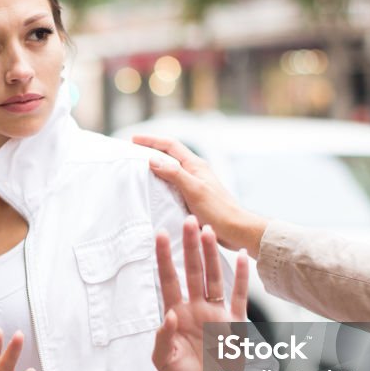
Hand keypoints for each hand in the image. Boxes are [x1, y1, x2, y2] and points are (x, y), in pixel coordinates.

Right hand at [134, 135, 266, 256]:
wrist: (236, 229)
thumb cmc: (218, 210)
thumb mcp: (194, 190)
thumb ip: (174, 173)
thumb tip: (153, 160)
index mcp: (196, 165)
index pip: (171, 145)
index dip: (151, 140)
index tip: (133, 140)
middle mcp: (195, 171)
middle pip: (170, 155)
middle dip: (152, 150)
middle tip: (133, 152)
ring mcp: (195, 184)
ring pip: (171, 169)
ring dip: (156, 166)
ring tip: (139, 170)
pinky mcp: (194, 197)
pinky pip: (173, 184)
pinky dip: (161, 182)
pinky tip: (153, 191)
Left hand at [152, 215, 248, 370]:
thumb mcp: (164, 365)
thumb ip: (163, 341)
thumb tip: (169, 315)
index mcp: (177, 316)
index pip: (168, 280)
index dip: (164, 258)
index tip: (159, 235)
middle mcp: (196, 309)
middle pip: (192, 271)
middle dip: (190, 247)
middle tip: (188, 221)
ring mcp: (217, 314)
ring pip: (214, 278)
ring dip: (212, 255)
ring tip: (209, 231)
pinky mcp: (235, 325)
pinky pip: (240, 296)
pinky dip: (242, 278)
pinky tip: (243, 258)